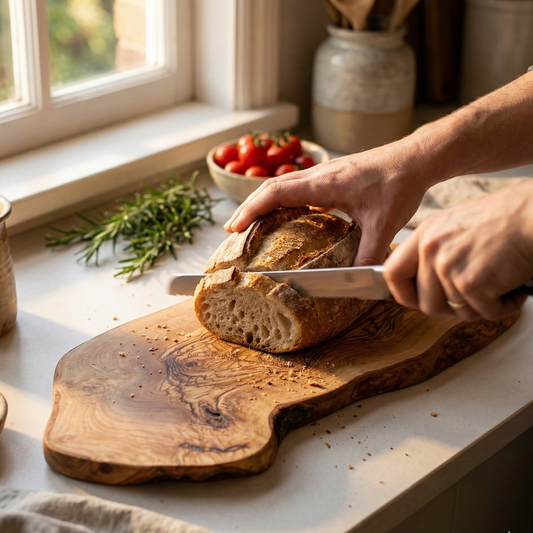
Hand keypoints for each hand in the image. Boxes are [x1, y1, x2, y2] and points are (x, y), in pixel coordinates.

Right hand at [224, 139, 428, 265]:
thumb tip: (357, 281)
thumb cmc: (399, 184)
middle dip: (249, 207)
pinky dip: (285, 199)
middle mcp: (319, 175)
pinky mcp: (334, 175)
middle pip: (271, 187)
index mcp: (324, 184)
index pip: (275, 193)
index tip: (235, 227)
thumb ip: (369, 254)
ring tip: (253, 221)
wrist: (415, 158)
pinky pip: (299, 186)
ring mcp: (326, 173)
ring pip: (284, 184)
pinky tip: (290, 214)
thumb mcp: (384, 225)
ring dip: (264, 201)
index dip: (251, 209)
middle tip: (233, 228)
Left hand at [383, 180, 532, 319]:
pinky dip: (502, 307)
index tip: (416, 301)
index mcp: (424, 235)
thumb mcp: (456, 226)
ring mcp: (448, 267)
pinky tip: (513, 290)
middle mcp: (430, 250)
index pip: (392, 273)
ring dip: (481, 307)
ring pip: (456, 311)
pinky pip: (482, 312)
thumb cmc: (506, 218)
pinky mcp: (471, 282)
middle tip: (474, 301)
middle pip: (425, 303)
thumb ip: (437, 250)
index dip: (403, 294)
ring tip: (499, 288)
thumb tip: (427, 282)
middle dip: (451, 310)